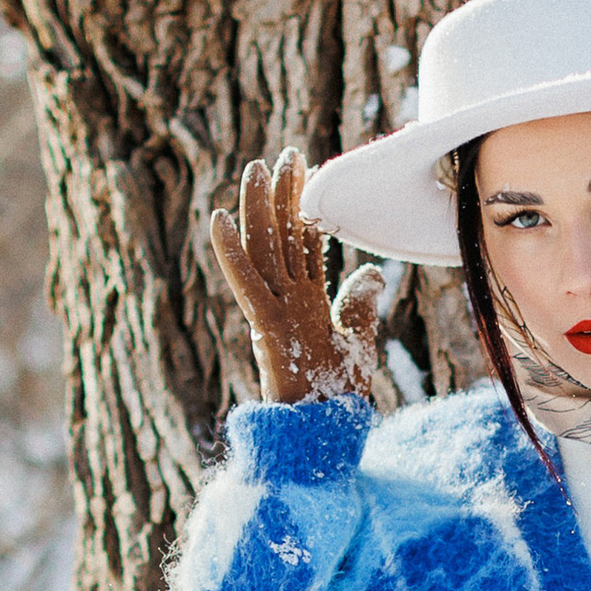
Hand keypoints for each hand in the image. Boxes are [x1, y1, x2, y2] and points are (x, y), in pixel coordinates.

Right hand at [210, 149, 383, 405]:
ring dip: (257, 211)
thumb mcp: (357, 341)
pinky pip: (246, 285)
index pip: (305, 244)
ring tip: (255, 170)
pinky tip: (220, 218)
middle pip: (282, 238)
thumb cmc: (336, 396)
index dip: (305, 208)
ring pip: (262, 252)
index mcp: (306, 303)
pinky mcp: (265, 328)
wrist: (325, 434)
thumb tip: (370, 271)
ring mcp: (273, 313)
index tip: (308, 171)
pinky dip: (231, 253)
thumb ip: (358, 304)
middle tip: (287, 155)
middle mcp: (287, 302)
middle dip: (284, 196)